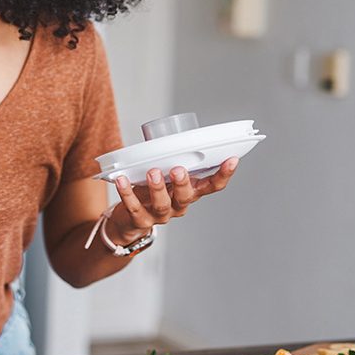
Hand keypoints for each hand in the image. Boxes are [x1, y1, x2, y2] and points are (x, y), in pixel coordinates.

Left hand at [106, 157, 239, 244]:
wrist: (130, 220)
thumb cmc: (151, 191)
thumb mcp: (166, 175)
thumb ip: (171, 159)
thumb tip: (171, 133)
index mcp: (190, 192)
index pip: (212, 186)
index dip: (224, 174)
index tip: (232, 159)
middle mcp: (178, 205)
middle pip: (186, 197)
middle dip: (183, 183)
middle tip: (178, 169)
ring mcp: (160, 215)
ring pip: (162, 204)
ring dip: (158, 188)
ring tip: (153, 172)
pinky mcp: (141, 220)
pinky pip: (134, 207)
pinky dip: (128, 193)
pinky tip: (123, 180)